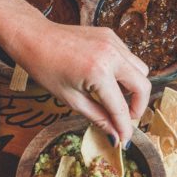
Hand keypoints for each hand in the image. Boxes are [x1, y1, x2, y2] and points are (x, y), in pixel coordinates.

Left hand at [4, 12, 150, 146]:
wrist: (34, 37)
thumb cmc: (46, 68)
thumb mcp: (71, 99)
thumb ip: (98, 118)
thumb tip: (115, 136)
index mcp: (98, 72)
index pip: (120, 108)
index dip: (124, 128)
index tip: (125, 140)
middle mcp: (111, 55)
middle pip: (143, 86)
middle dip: (138, 107)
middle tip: (125, 118)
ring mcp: (113, 42)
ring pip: (141, 70)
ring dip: (134, 88)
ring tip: (115, 98)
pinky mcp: (111, 35)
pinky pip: (129, 58)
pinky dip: (125, 72)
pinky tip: (108, 80)